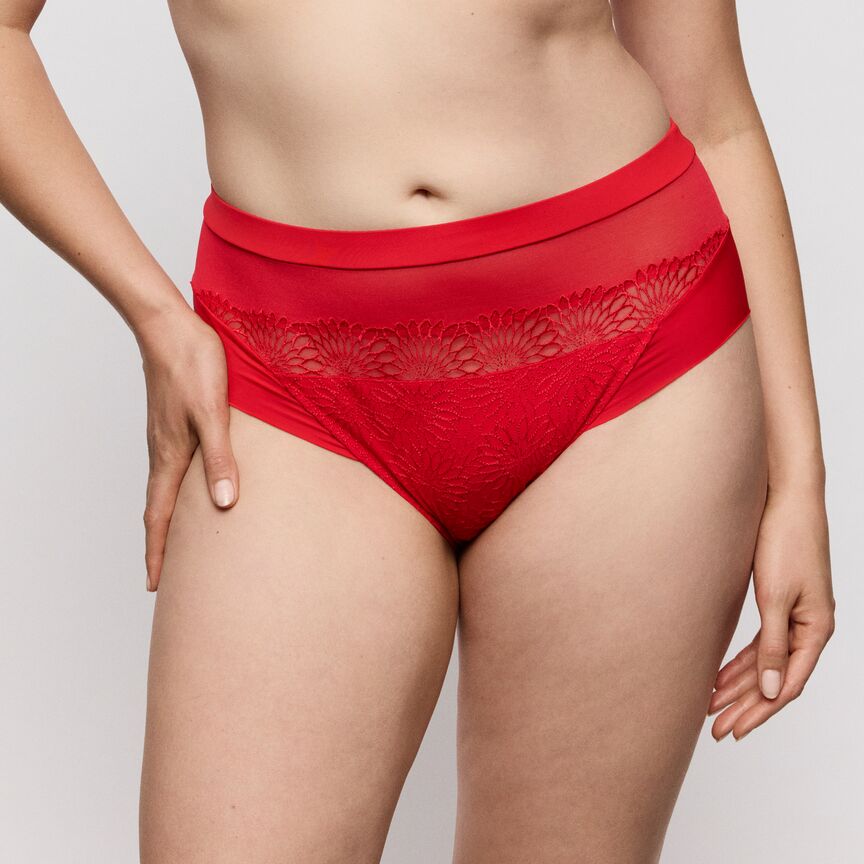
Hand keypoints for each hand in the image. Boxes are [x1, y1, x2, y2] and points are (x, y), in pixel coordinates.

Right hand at [137, 303, 238, 591]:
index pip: (160, 517)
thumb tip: (224, 505)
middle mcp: (165, 452)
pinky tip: (192, 488)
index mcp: (171, 456)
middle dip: (161, 546)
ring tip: (177, 542)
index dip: (158, 553)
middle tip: (164, 576)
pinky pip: (173, 469)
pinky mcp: (174, 422)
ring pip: (166, 490)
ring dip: (168, 520)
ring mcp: (167, 437)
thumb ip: (221, 458)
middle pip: (159, 510)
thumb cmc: (193, 366)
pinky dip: (177, 492)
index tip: (154, 587)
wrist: (170, 327)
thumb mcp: (213, 414)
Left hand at [708, 482, 834, 739]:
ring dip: (739, 685)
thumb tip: (774, 691)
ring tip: (711, 707)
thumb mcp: (775, 597)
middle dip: (746, 705)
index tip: (734, 730)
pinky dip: (740, 662)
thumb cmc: (785, 541)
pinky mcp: (778, 602)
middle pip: (776, 679)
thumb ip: (773, 645)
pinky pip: (760, 643)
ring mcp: (794, 616)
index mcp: (816, 630)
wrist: (785, 499)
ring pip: (766, 663)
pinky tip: (719, 675)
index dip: (760, 711)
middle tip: (716, 729)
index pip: (788, 685)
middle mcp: (808, 628)